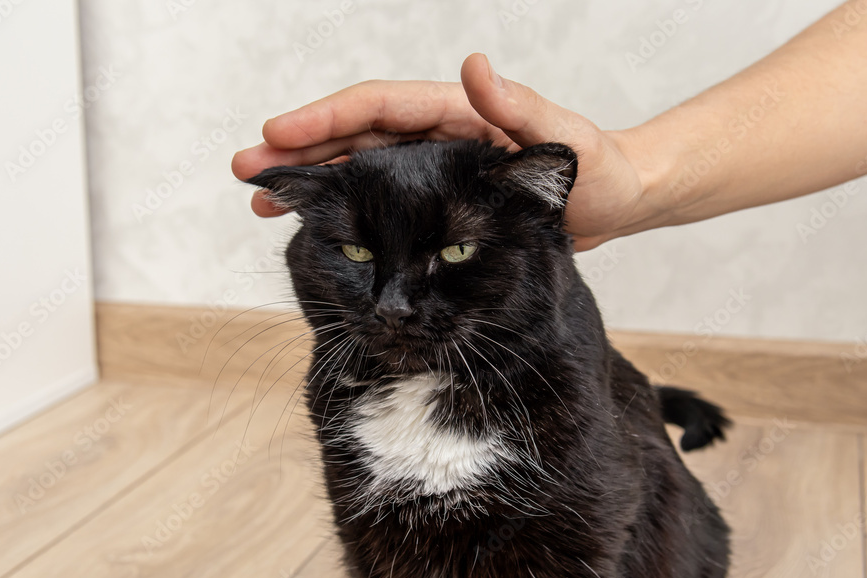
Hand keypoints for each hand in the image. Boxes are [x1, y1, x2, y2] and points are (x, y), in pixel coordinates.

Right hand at [232, 53, 647, 249]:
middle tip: (247, 171)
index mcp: (457, 113)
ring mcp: (433, 169)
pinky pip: (381, 201)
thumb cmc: (600, 170)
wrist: (619, 202)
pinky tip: (315, 223)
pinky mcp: (438, 203)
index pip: (379, 106)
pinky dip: (345, 209)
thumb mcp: (565, 141)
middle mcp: (436, 137)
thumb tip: (475, 66)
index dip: (328, 119)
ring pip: (359, 168)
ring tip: (263, 201)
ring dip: (311, 181)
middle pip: (355, 137)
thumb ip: (519, 108)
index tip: (280, 134)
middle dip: (300, 151)